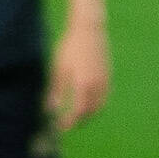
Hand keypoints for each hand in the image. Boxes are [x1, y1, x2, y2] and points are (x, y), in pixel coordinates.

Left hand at [50, 18, 110, 132]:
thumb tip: (50, 109)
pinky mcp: (108, 76)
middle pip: (91, 112)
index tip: (61, 127)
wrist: (90, 30)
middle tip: (68, 123)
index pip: (78, 112)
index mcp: (83, 85)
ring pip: (100, 106)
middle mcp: (97, 86)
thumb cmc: (70, 46)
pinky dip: (96, 104)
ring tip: (77, 114)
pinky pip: (104, 97)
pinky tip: (86, 100)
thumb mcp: (58, 68)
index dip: (70, 122)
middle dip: (80, 120)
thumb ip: (55, 90)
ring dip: (89, 113)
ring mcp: (105, 81)